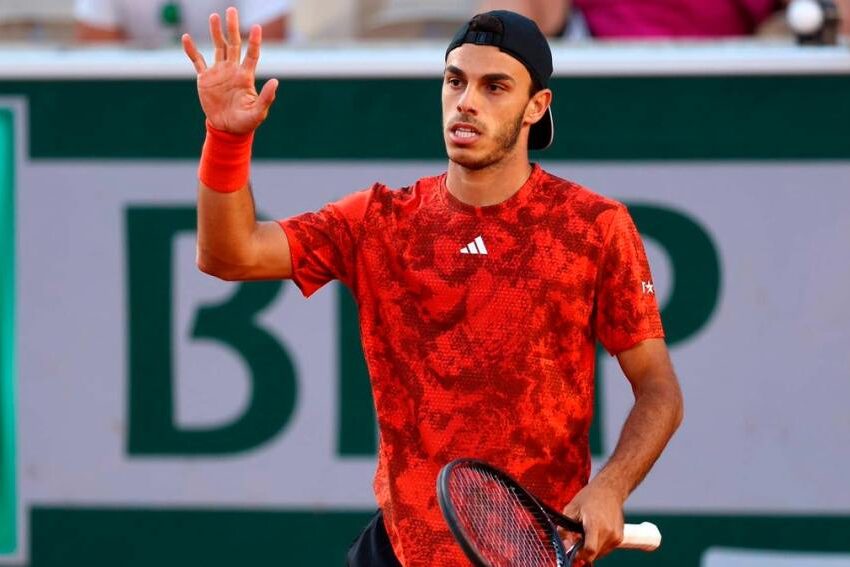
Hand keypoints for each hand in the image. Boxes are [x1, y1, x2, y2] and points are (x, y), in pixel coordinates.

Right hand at [182, 7, 277, 133]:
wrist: (227, 129)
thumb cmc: (245, 122)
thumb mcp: (258, 112)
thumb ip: (266, 97)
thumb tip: (275, 81)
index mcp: (245, 76)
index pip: (251, 54)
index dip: (254, 41)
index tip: (257, 27)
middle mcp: (232, 70)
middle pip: (233, 44)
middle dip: (232, 27)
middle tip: (231, 10)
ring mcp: (218, 73)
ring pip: (218, 48)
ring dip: (216, 33)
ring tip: (214, 17)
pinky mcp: (205, 79)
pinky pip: (197, 61)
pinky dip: (191, 50)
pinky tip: (186, 38)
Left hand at [562, 479, 625, 562]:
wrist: (610, 490)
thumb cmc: (589, 497)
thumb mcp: (571, 509)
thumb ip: (564, 529)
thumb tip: (563, 545)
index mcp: (595, 524)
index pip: (589, 551)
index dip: (578, 554)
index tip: (572, 549)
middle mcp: (608, 532)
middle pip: (593, 554)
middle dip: (583, 551)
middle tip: (577, 538)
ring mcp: (616, 536)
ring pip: (600, 553)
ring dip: (591, 548)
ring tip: (587, 532)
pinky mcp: (619, 538)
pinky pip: (606, 549)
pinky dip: (599, 545)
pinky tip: (596, 532)